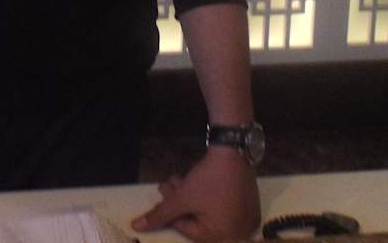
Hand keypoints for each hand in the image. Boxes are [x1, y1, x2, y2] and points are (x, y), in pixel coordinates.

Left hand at [131, 148, 260, 241]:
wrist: (234, 153)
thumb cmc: (208, 179)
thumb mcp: (181, 197)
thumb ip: (160, 215)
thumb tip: (137, 226)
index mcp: (219, 237)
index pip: (186, 229)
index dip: (170, 212)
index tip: (162, 196)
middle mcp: (236, 235)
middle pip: (199, 222)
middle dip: (180, 203)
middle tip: (168, 186)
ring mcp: (245, 223)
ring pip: (210, 214)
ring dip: (192, 199)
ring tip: (179, 180)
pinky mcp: (249, 210)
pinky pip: (225, 210)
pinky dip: (211, 200)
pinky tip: (198, 184)